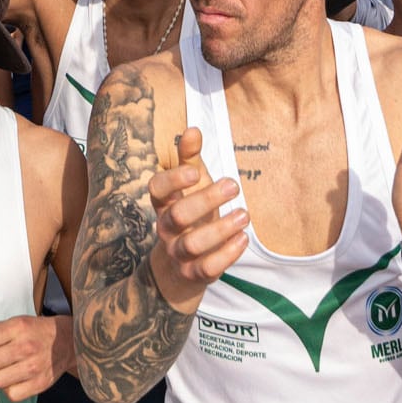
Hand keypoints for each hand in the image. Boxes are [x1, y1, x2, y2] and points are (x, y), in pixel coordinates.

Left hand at [0, 315, 73, 401]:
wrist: (69, 342)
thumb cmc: (37, 331)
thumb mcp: (16, 323)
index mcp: (18, 328)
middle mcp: (25, 347)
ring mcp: (34, 367)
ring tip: (4, 369)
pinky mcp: (40, 384)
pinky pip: (12, 395)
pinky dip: (9, 389)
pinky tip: (13, 380)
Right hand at [146, 128, 250, 308]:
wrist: (176, 269)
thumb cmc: (188, 216)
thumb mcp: (189, 188)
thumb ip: (189, 159)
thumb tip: (193, 128)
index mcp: (164, 203)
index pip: (156, 189)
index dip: (173, 181)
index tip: (195, 172)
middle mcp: (167, 228)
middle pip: (178, 215)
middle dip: (206, 200)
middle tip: (233, 185)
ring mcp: (178, 253)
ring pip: (193, 244)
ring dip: (221, 229)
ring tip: (244, 214)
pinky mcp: (194, 274)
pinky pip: (207, 268)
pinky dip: (227, 254)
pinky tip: (243, 239)